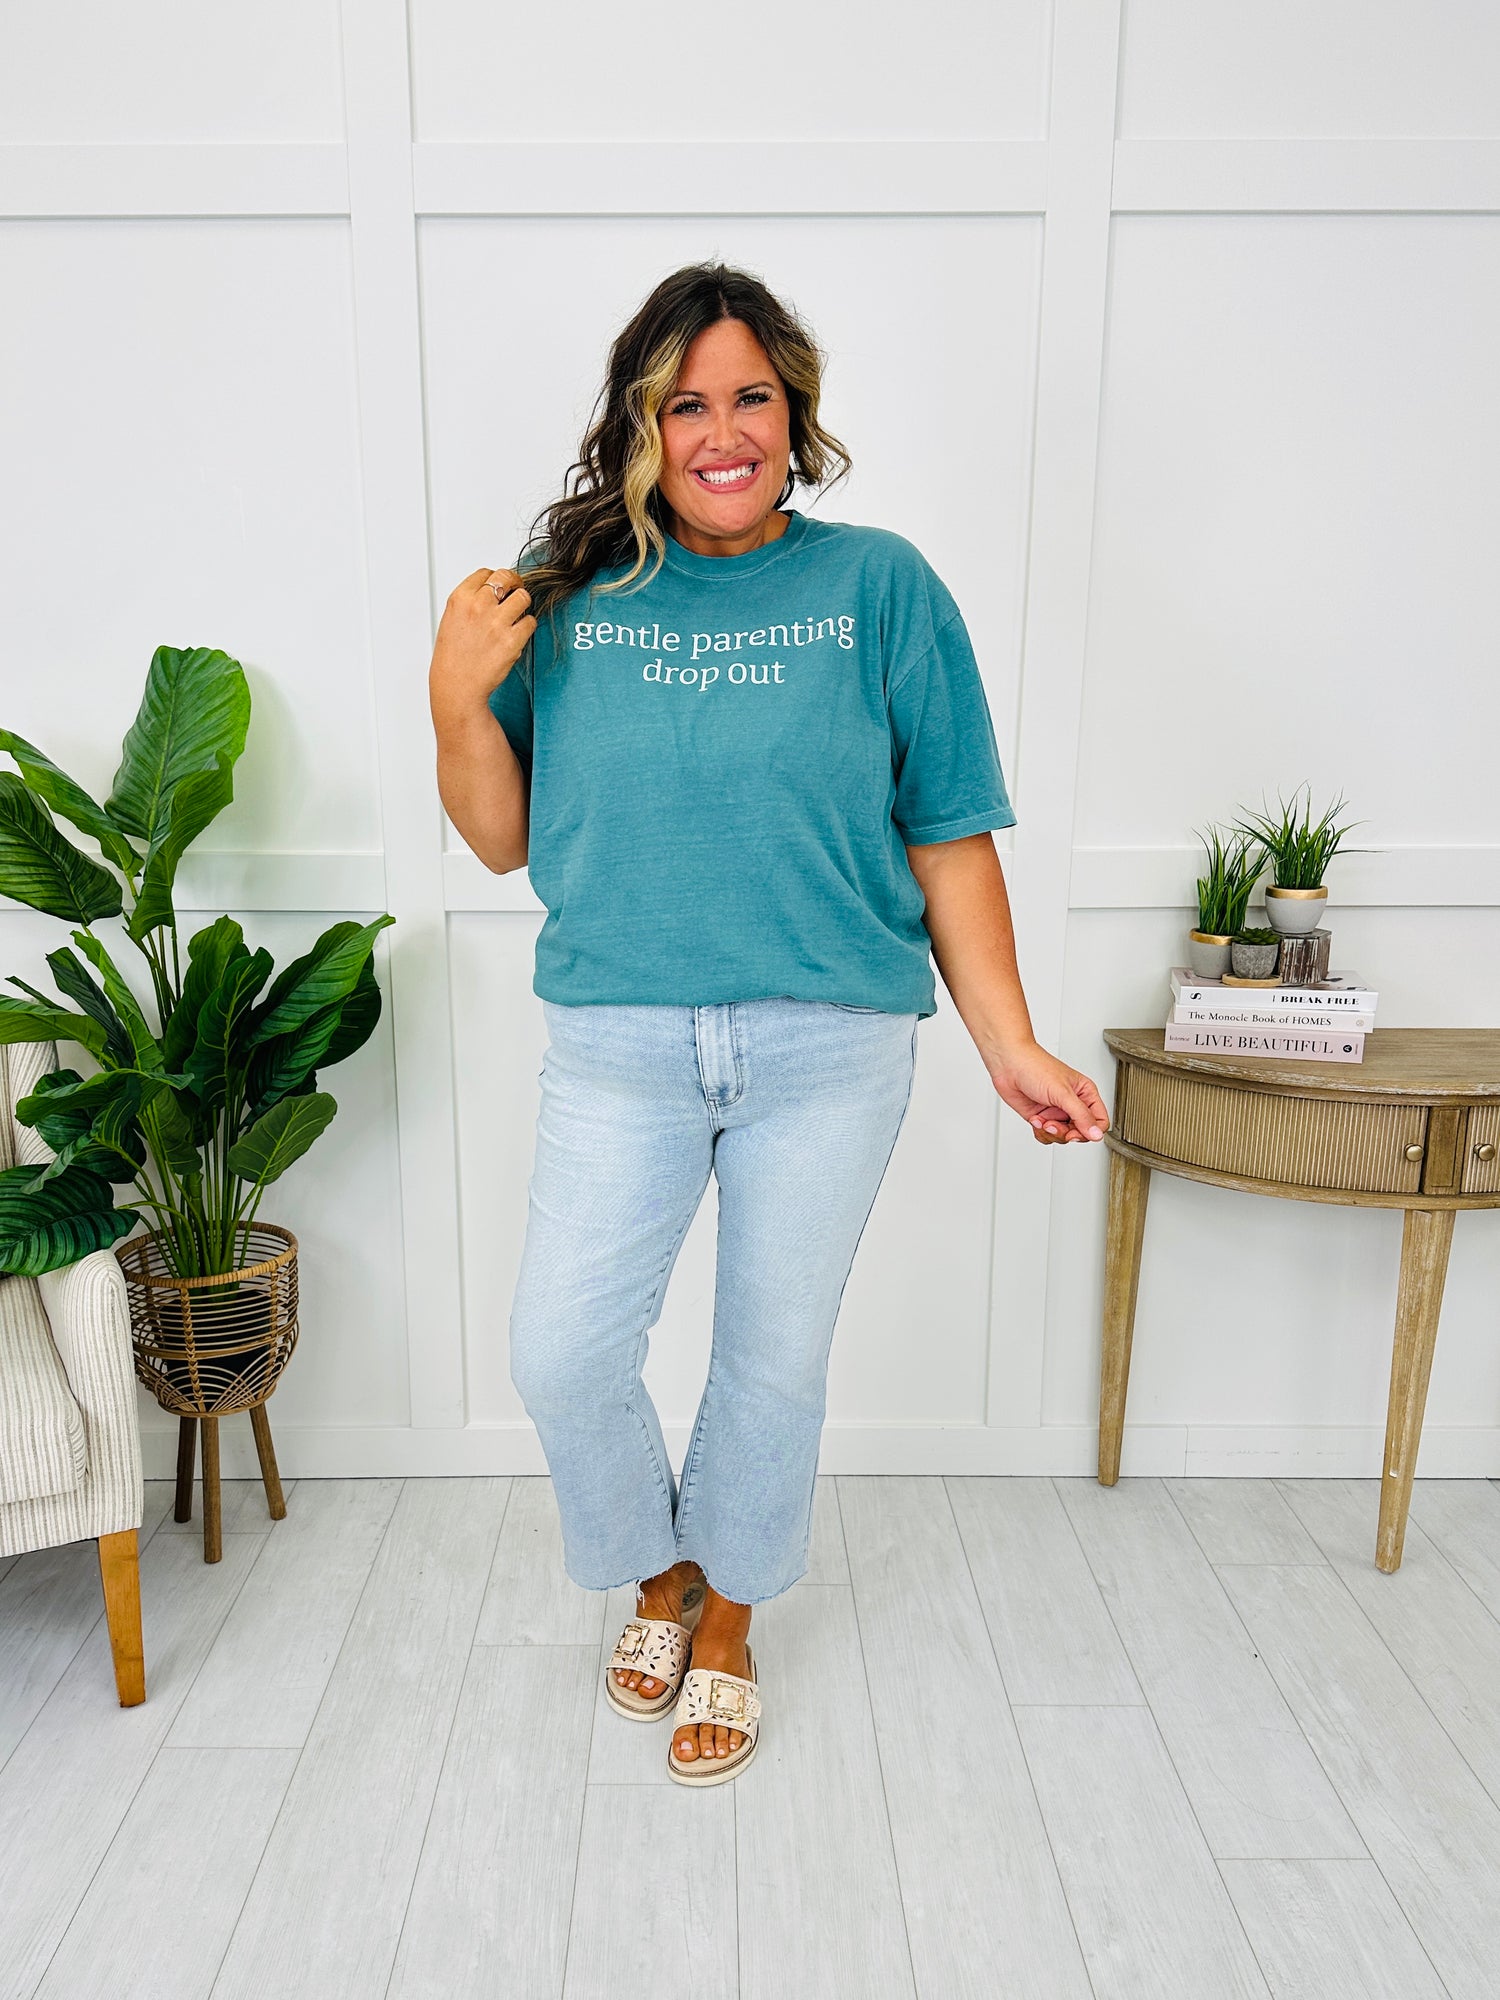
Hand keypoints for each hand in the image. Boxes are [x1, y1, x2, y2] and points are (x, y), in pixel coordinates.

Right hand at [430, 567, 536, 718]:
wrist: (457, 685)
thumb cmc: (453, 657)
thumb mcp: (451, 620)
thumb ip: (470, 602)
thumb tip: (492, 592)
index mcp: (460, 599)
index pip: (485, 573)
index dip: (496, 578)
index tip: (500, 586)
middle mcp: (478, 606)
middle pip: (507, 577)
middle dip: (514, 584)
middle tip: (516, 593)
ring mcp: (496, 622)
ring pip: (523, 597)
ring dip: (523, 606)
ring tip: (516, 617)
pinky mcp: (512, 640)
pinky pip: (531, 622)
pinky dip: (527, 627)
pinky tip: (517, 635)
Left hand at [987, 1039, 1110, 1145]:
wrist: (1008, 1064)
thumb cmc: (1035, 1067)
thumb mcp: (1063, 1093)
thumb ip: (1081, 1115)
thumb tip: (1096, 1134)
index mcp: (1085, 1093)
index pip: (1099, 1121)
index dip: (1090, 1131)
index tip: (1076, 1133)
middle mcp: (1072, 1104)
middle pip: (1081, 1133)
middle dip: (1066, 1132)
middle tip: (1054, 1125)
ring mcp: (1056, 1112)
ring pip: (1063, 1137)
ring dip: (1051, 1132)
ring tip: (1042, 1120)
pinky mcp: (1042, 1117)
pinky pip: (1047, 1136)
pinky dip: (1040, 1132)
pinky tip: (1035, 1119)